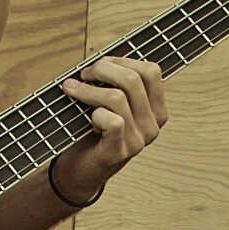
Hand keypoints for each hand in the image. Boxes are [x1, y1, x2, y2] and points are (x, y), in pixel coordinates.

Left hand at [55, 55, 167, 202]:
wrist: (80, 170)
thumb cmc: (94, 131)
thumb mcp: (112, 105)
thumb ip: (116, 83)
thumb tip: (101, 59)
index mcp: (156, 109)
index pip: (152, 71)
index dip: (122, 60)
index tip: (100, 63)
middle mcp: (153, 125)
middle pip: (133, 79)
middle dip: (102, 69)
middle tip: (82, 74)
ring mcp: (139, 141)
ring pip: (118, 98)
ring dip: (88, 90)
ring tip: (72, 90)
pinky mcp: (119, 152)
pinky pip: (112, 121)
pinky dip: (94, 113)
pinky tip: (87, 118)